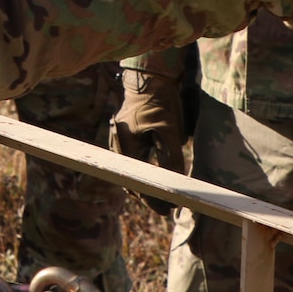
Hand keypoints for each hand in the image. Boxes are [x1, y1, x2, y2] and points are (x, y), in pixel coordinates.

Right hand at [111, 68, 186, 214]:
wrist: (150, 83)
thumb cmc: (161, 104)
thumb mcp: (169, 131)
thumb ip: (170, 157)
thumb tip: (175, 183)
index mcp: (125, 142)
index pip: (136, 179)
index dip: (152, 197)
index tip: (168, 209)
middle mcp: (117, 143)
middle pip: (129, 178)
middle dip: (147, 195)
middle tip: (167, 209)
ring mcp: (118, 140)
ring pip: (128, 171)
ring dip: (143, 186)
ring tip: (161, 199)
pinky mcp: (123, 138)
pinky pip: (129, 163)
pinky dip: (140, 174)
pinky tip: (152, 180)